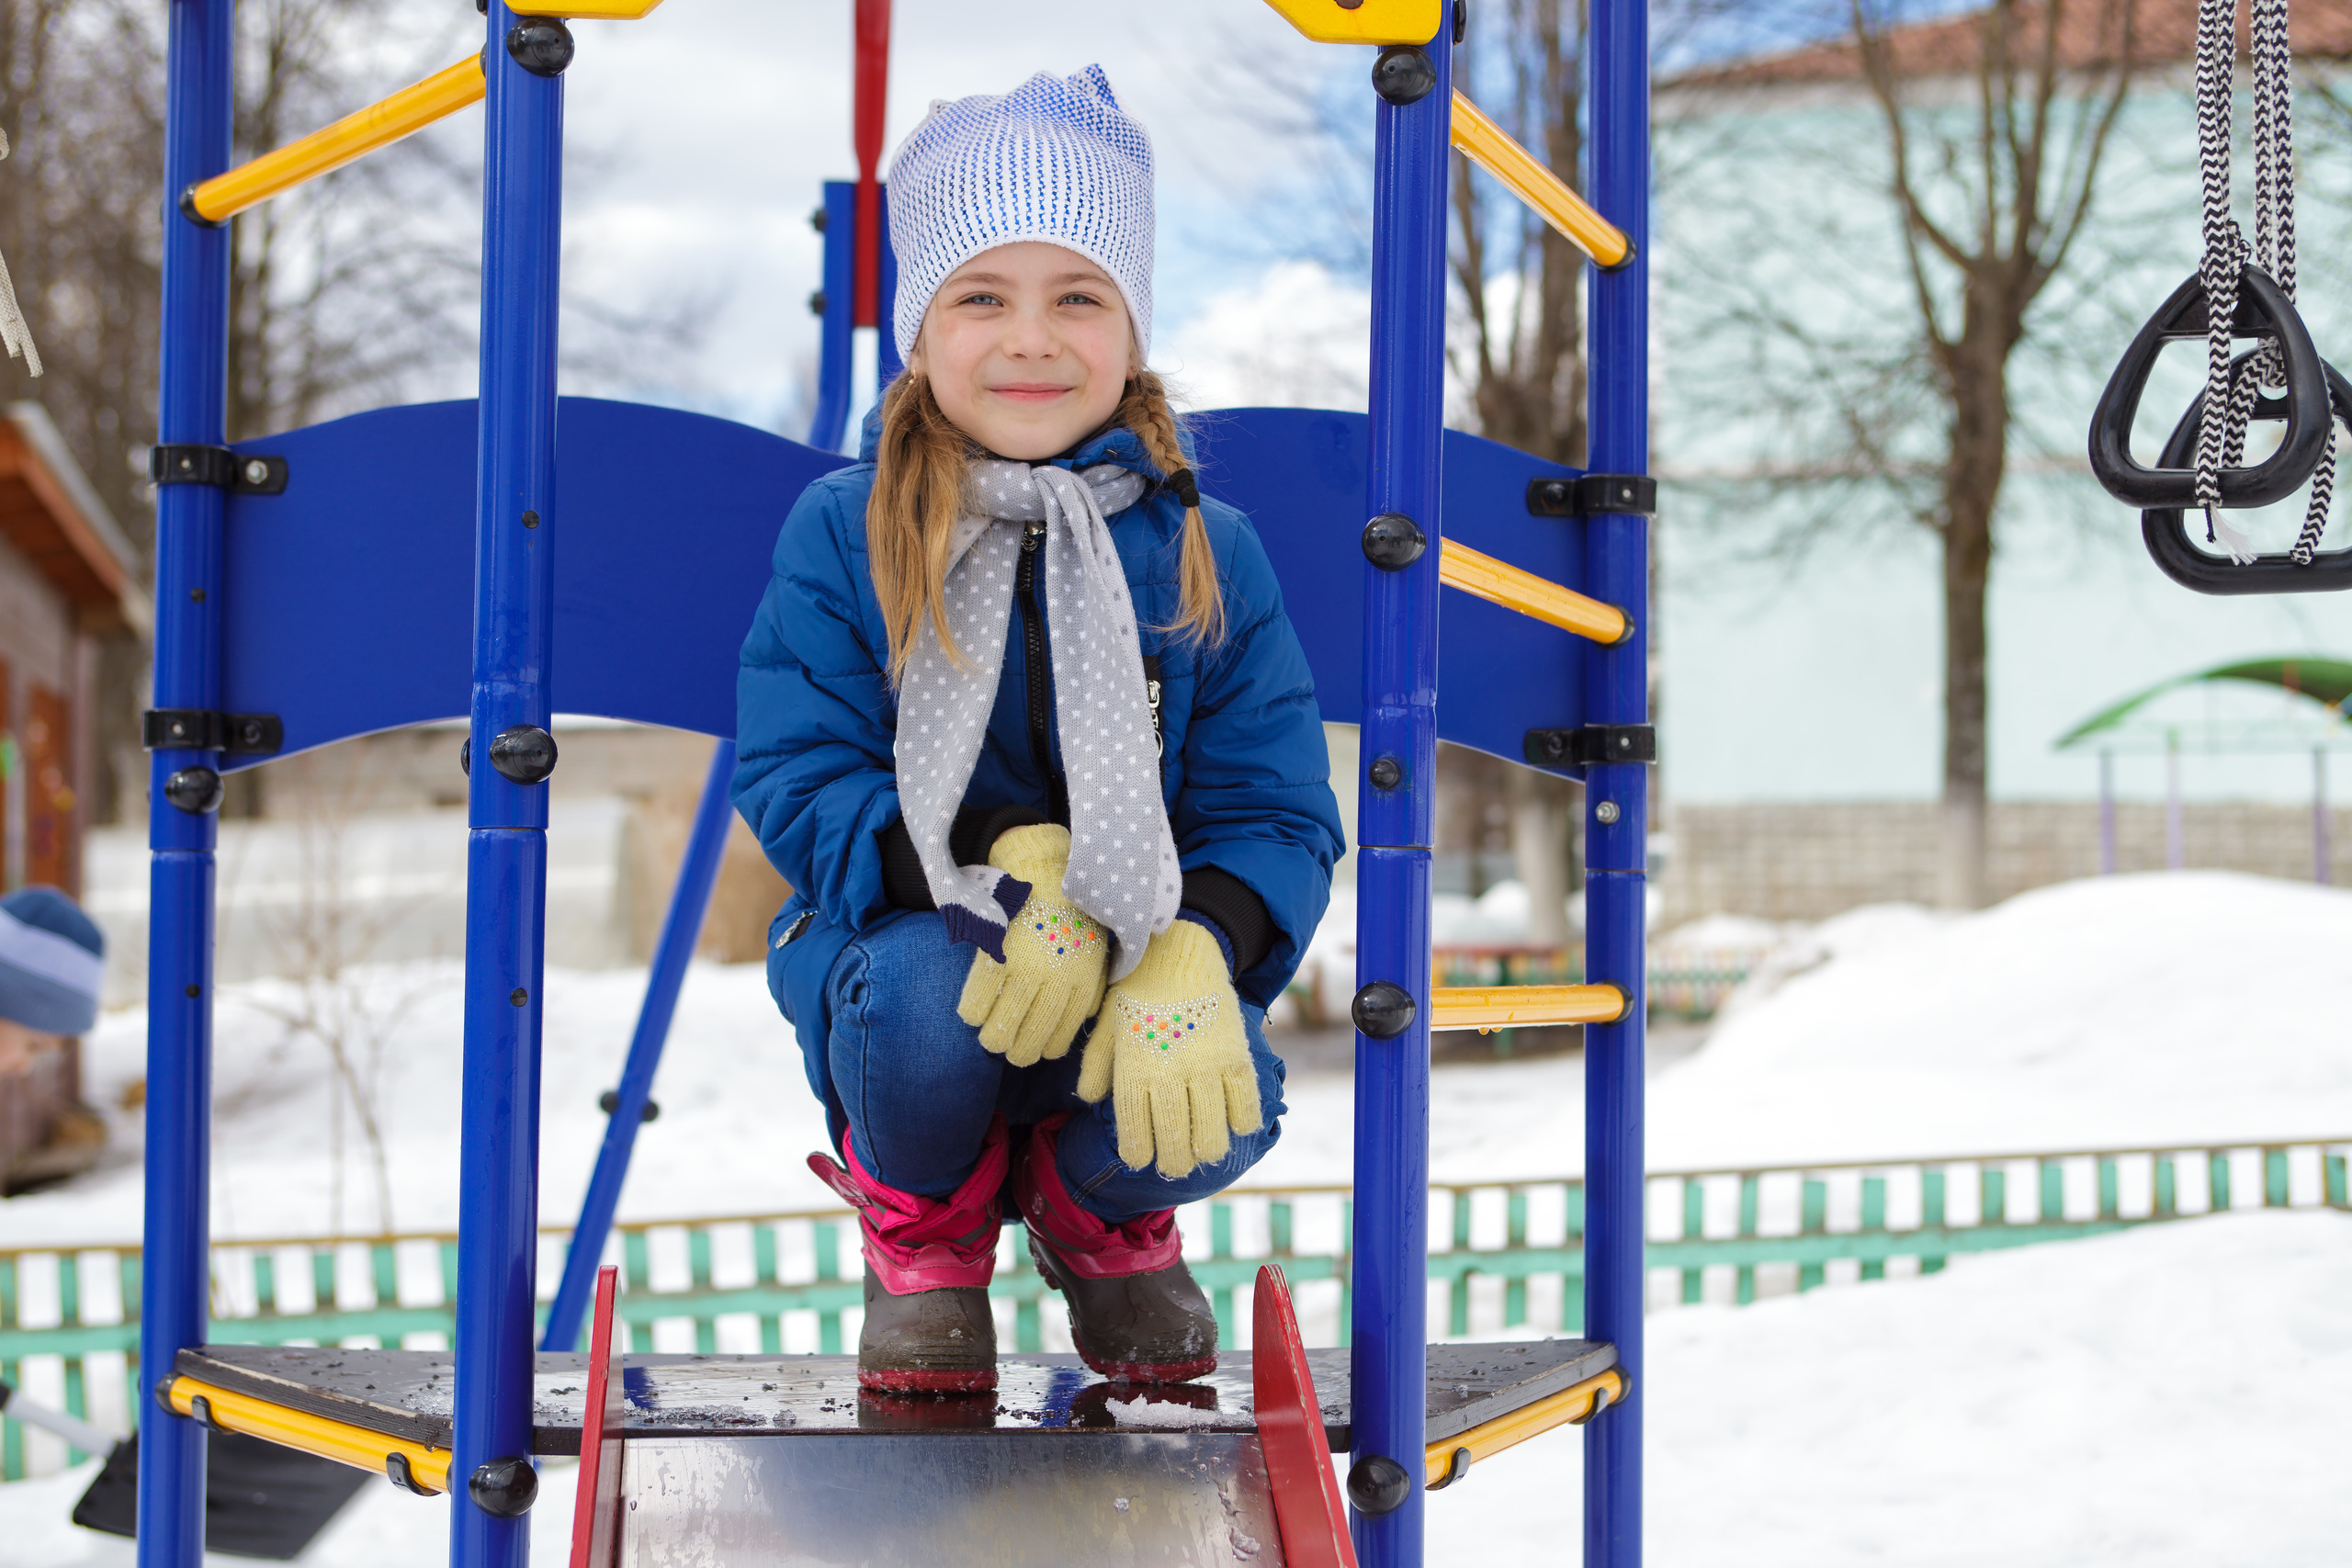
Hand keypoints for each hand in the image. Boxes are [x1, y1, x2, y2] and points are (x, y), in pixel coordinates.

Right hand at [956, 825, 1109, 1066]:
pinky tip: (972, 1014)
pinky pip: (978, 1000)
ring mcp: (1024, 968)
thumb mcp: (1093, 952)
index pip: (1062, 1035)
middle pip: (1031, 1039)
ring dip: (992, 1038)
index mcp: (1081, 982)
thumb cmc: (1070, 913)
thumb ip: (1089, 988)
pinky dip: (972, 1013)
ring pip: (1001, 1027)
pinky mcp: (996, 952)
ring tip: (988, 1038)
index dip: (1046, 1049)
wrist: (1045, 869)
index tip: (1036, 1050)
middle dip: (1017, 1052)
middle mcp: (1055, 980)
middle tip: (1007, 1050)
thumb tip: (1083, 1021)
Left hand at [1077, 920, 1260, 1179]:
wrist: (1179, 953)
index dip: (1139, 1155)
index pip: (1136, 1134)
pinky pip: (1245, 1107)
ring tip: (1202, 1150)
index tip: (1141, 1159)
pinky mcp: (1235, 1057)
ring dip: (1206, 1151)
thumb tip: (1088, 1100)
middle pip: (1175, 1144)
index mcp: (1134, 1071)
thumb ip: (1096, 1066)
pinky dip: (1241, 1124)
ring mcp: (1206, 1068)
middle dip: (1174, 1163)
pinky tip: (1232, 1125)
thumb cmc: (1136, 992)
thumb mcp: (1107, 1026)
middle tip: (1174, 1164)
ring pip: (1211, 1136)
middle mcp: (1170, 1074)